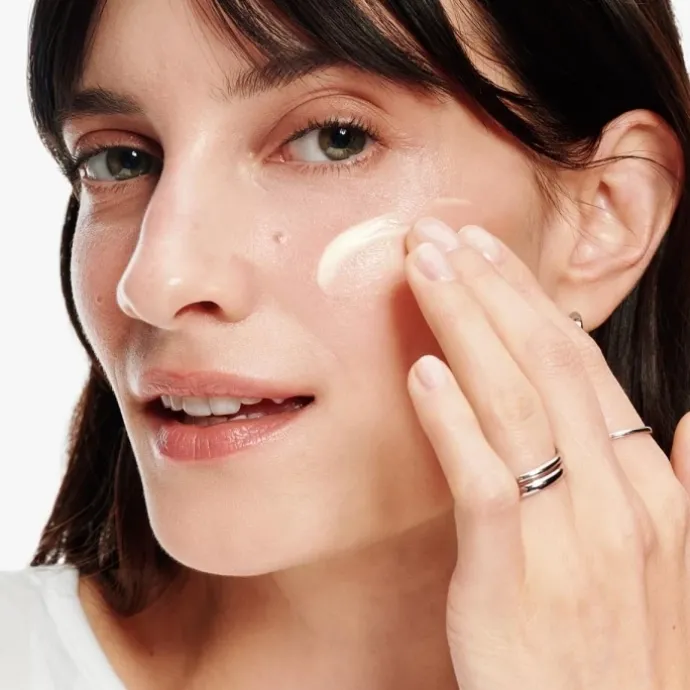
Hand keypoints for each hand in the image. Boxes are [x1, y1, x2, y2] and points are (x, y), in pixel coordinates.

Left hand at [404, 219, 689, 689]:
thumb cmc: (624, 652)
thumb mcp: (680, 568)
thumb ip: (687, 487)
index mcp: (650, 485)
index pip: (584, 364)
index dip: (531, 301)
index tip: (488, 254)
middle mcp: (615, 497)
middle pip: (547, 364)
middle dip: (492, 289)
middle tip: (444, 234)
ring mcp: (566, 534)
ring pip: (513, 403)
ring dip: (465, 326)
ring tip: (425, 271)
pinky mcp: (510, 576)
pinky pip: (482, 481)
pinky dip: (452, 421)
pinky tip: (424, 371)